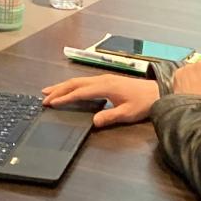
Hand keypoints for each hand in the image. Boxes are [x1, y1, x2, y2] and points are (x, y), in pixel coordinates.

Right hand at [40, 74, 158, 128]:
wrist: (157, 91)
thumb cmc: (143, 103)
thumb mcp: (127, 113)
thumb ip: (110, 117)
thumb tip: (93, 122)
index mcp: (104, 87)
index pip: (79, 92)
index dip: (64, 98)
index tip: (51, 103)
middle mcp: (101, 80)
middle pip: (75, 83)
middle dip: (58, 89)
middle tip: (43, 96)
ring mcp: (103, 78)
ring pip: (78, 81)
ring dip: (63, 86)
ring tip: (49, 91)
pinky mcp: (106, 80)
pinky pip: (84, 81)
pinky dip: (72, 85)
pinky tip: (69, 89)